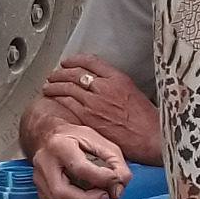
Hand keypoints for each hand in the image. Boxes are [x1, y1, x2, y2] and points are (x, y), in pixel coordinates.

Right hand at [29, 120, 130, 198]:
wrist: (51, 137)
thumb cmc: (79, 140)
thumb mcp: (103, 144)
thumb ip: (117, 165)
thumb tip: (117, 191)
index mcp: (59, 145)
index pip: (80, 168)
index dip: (102, 178)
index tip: (114, 179)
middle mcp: (44, 163)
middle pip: (62, 193)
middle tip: (106, 196)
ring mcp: (39, 179)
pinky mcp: (41, 191)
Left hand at [36, 55, 164, 167]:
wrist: (150, 138)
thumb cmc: (146, 119)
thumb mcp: (133, 91)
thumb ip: (114, 84)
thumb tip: (99, 82)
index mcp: (117, 78)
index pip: (90, 61)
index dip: (74, 60)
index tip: (67, 62)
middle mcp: (104, 87)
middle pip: (75, 73)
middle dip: (60, 72)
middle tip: (54, 74)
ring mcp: (95, 102)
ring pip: (68, 87)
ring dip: (55, 85)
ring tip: (48, 86)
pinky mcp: (88, 117)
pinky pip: (67, 104)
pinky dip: (58, 99)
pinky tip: (53, 99)